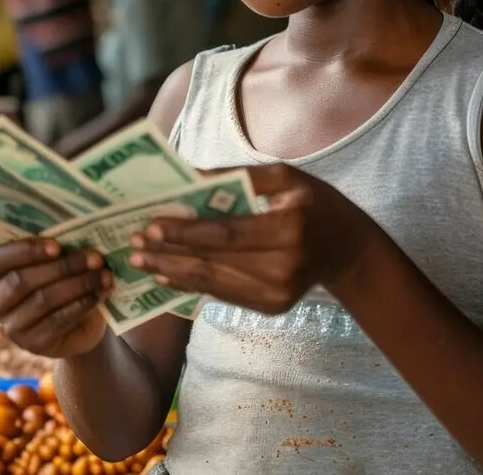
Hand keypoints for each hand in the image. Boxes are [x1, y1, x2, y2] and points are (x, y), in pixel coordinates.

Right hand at [0, 238, 112, 358]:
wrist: (76, 326)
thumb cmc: (61, 282)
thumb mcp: (54, 263)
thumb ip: (56, 249)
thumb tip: (80, 233)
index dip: (25, 251)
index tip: (57, 245)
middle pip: (22, 281)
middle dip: (62, 267)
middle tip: (94, 258)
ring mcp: (12, 327)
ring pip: (42, 300)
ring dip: (77, 285)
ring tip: (103, 275)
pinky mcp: (33, 344)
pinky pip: (57, 321)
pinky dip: (80, 305)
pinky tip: (98, 294)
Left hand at [128, 164, 374, 314]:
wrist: (349, 250)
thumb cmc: (314, 203)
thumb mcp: (284, 177)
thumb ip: (237, 176)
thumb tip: (188, 175)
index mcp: (288, 229)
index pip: (226, 234)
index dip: (185, 232)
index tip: (149, 226)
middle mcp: (283, 267)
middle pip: (213, 263)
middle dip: (168, 254)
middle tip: (133, 246)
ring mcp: (277, 294)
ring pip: (213, 284)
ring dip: (172, 273)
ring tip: (140, 262)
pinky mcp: (271, 307)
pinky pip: (223, 295)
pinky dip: (191, 285)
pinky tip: (166, 275)